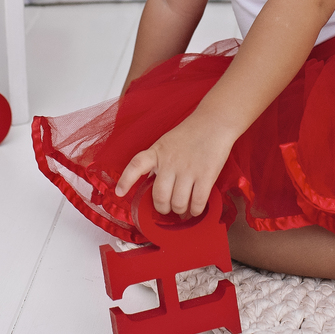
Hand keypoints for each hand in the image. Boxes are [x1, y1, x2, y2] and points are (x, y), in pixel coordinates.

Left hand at [114, 113, 235, 217]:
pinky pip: (197, 202)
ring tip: (183, 210)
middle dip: (163, 209)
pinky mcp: (206, 175)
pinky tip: (196, 209)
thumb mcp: (167, 143)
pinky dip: (196, 211)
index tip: (120, 192)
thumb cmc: (191, 133)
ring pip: (179, 204)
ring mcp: (188, 169)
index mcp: (158, 152)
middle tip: (167, 209)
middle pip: (160, 197)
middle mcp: (170, 162)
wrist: (215, 122)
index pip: (137, 165)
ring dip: (180, 211)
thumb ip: (158, 161)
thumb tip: (155, 185)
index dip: (126, 180)